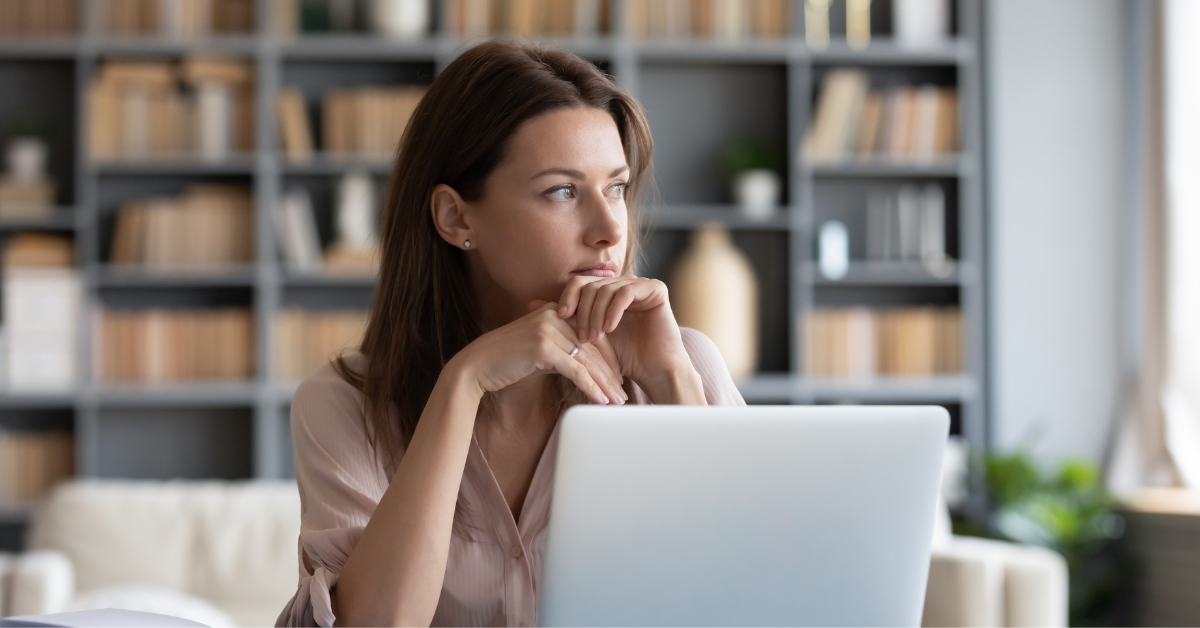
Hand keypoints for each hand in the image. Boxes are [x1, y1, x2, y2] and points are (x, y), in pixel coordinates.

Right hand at [452, 302, 626, 405]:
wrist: (477, 367)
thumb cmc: (507, 361)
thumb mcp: (539, 351)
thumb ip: (562, 351)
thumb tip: (586, 367)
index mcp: (555, 312)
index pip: (592, 334)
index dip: (608, 358)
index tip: (618, 378)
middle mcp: (554, 316)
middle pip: (593, 347)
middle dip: (610, 373)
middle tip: (623, 393)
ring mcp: (548, 329)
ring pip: (587, 360)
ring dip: (605, 384)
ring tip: (617, 401)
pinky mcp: (543, 347)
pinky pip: (576, 370)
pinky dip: (591, 388)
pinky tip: (601, 401)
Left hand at [554, 276, 700, 402]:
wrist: (654, 371)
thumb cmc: (622, 358)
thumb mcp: (587, 337)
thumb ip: (564, 319)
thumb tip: (530, 304)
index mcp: (607, 291)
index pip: (579, 284)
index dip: (568, 298)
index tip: (559, 318)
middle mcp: (623, 283)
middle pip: (591, 285)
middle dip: (582, 312)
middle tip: (581, 337)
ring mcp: (640, 284)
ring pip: (606, 289)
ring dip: (596, 314)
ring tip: (594, 337)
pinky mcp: (656, 289)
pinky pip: (626, 292)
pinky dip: (614, 311)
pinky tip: (609, 329)